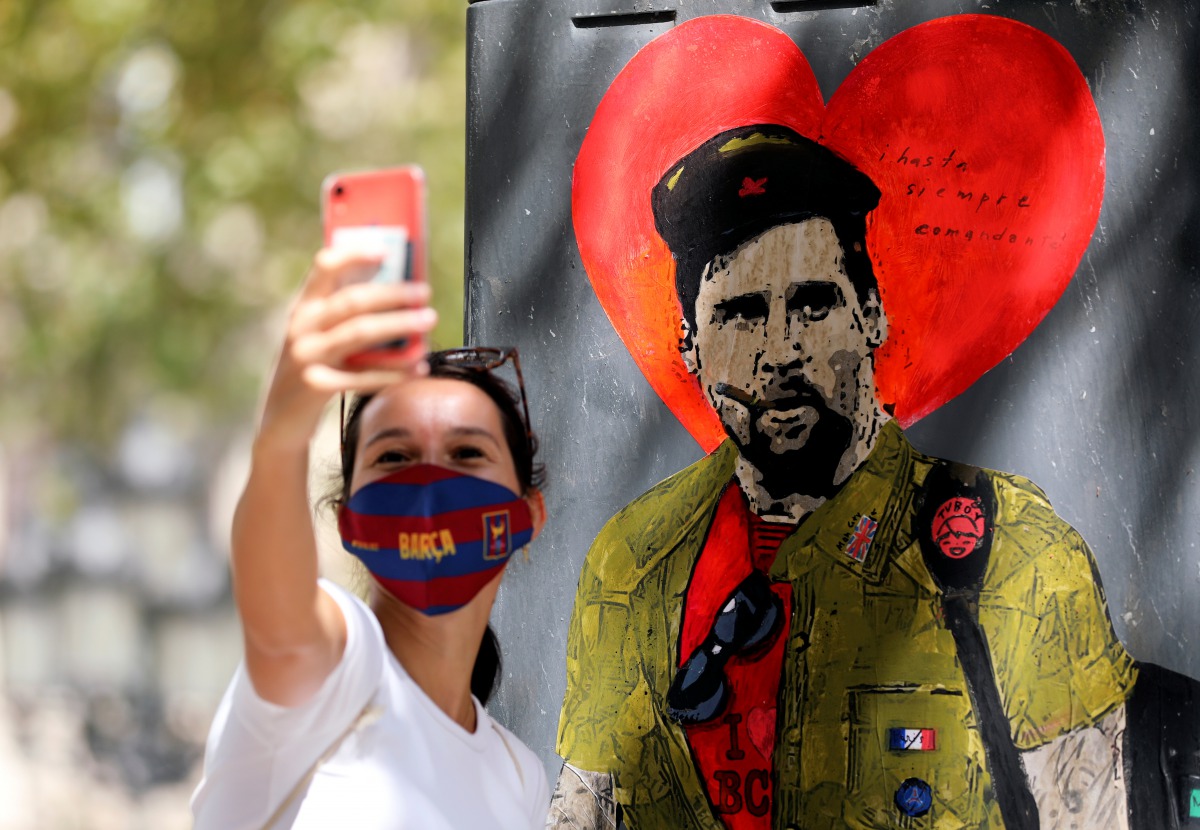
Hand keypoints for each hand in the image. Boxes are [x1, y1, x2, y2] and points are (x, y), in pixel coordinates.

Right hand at [257, 248, 438, 451]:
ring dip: (399, 324)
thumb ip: (345, 317)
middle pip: (352, 300)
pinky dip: (395, 371)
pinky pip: (363, 375)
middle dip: (393, 294)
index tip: (385, 251)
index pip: (324, 268)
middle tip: (424, 293)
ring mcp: (306, 357)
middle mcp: (301, 328)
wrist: (279, 422)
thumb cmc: (311, 371)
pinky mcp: (316, 386)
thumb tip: (398, 293)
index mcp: (303, 308)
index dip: (354, 255)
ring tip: (429, 321)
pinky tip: (418, 367)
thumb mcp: (318, 338)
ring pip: (360, 332)